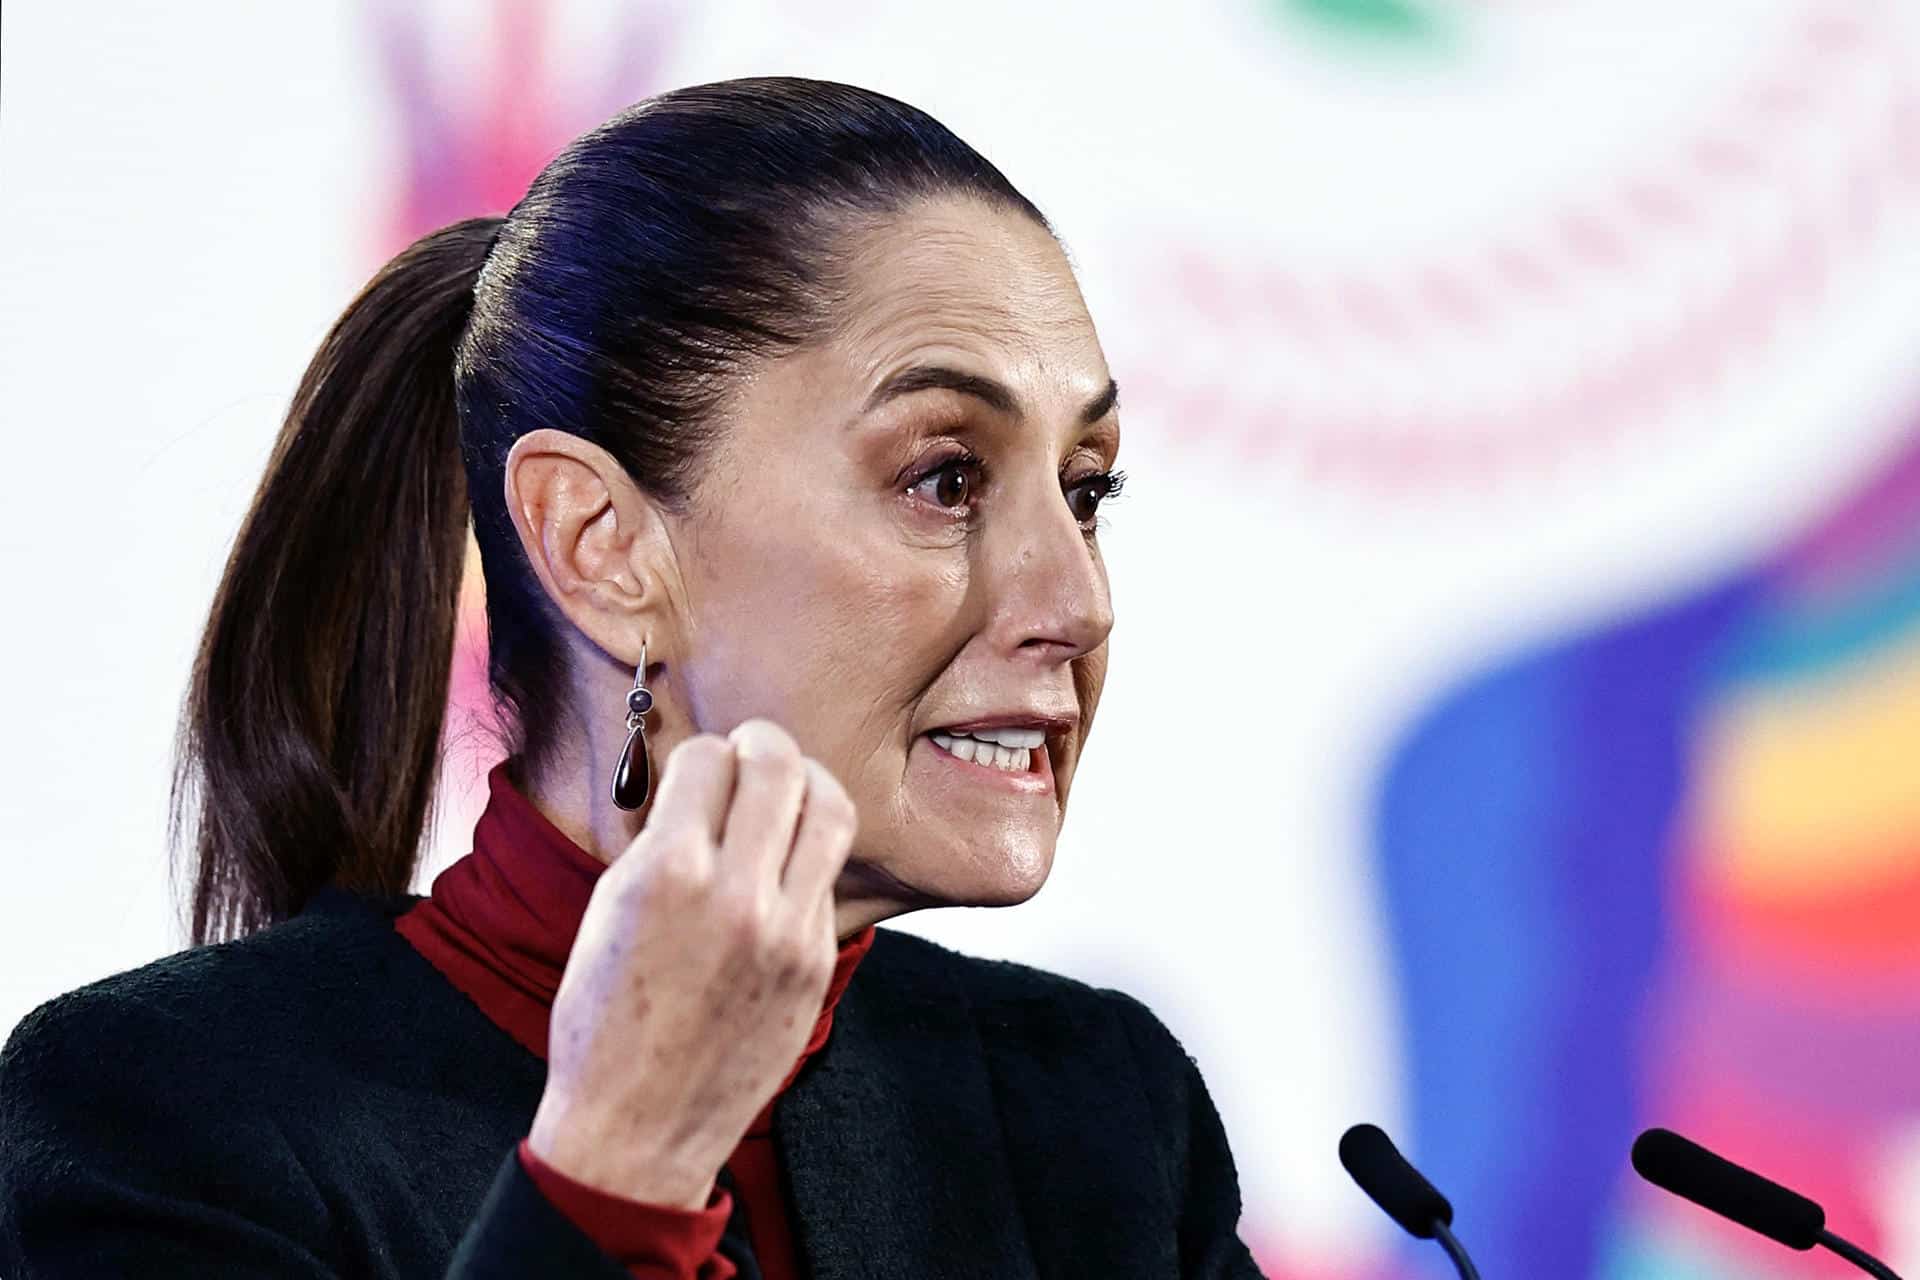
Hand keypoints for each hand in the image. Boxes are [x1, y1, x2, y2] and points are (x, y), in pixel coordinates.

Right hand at [525, 718, 857, 1208]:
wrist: (639, 1127)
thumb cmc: (604, 1018)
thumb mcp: (609, 911)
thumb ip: (660, 841)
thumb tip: (701, 782)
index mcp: (667, 874)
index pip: (707, 758)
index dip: (700, 755)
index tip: (697, 769)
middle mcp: (736, 895)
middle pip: (779, 765)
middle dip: (762, 743)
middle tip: (752, 751)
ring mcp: (787, 931)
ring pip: (830, 808)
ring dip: (807, 782)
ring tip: (787, 788)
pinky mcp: (817, 963)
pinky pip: (827, 876)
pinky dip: (805, 855)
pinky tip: (783, 863)